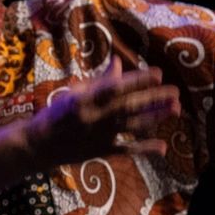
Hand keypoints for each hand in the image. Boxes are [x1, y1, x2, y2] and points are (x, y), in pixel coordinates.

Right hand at [23, 58, 180, 165]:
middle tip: (175, 91)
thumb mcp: (75, 92)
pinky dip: (144, 150)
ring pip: (132, 126)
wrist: (39, 145)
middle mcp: (94, 117)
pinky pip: (127, 151)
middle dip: (153, 98)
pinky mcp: (102, 151)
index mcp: (85, 99)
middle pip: (129, 106)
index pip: (116, 87)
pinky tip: (163, 147)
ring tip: (175, 109)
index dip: (138, 80)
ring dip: (155, 117)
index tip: (158, 73)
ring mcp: (99, 136)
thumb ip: (100, 80)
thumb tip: (119, 62)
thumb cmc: (58, 113)